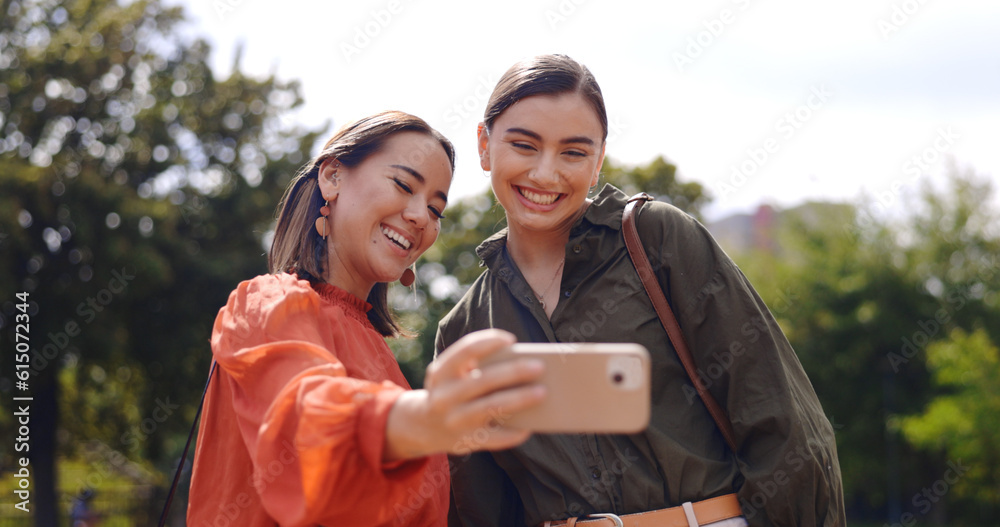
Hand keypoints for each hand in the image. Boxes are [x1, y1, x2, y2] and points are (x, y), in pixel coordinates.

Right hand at [384, 329, 545, 460]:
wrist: (425, 426)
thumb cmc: (452, 390)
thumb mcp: (453, 374)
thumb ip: (477, 365)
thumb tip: (522, 363)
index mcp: (441, 372)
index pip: (465, 351)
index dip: (488, 342)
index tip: (511, 339)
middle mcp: (444, 396)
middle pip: (484, 380)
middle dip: (513, 372)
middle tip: (539, 366)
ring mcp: (454, 421)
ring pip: (492, 407)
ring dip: (519, 399)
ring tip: (543, 392)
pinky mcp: (466, 442)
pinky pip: (495, 438)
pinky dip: (514, 432)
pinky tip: (531, 426)